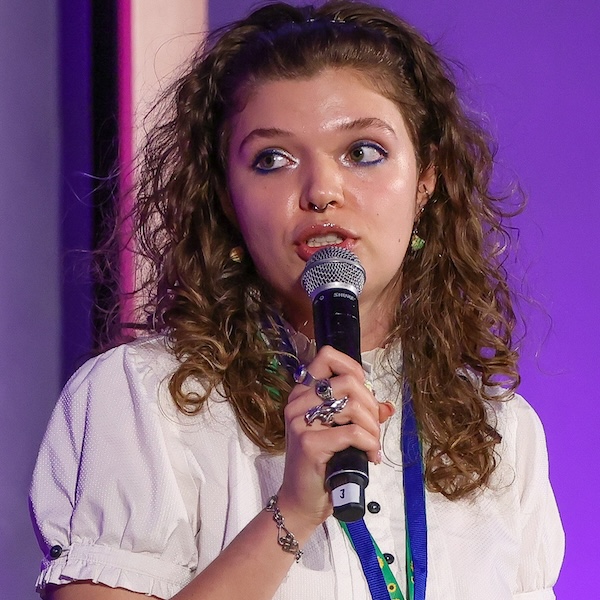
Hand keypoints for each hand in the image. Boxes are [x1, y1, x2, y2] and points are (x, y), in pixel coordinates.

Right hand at [277, 346, 394, 528]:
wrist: (302, 500)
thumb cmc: (322, 464)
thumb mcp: (340, 433)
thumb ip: (360, 415)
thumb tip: (387, 406)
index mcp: (302, 394)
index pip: (326, 356)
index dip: (353, 368)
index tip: (363, 393)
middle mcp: (297, 403)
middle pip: (348, 381)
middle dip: (370, 405)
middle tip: (374, 428)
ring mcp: (300, 423)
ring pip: (352, 405)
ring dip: (372, 426)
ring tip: (372, 444)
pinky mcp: (309, 444)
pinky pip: (352, 433)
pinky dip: (369, 443)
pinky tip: (370, 456)